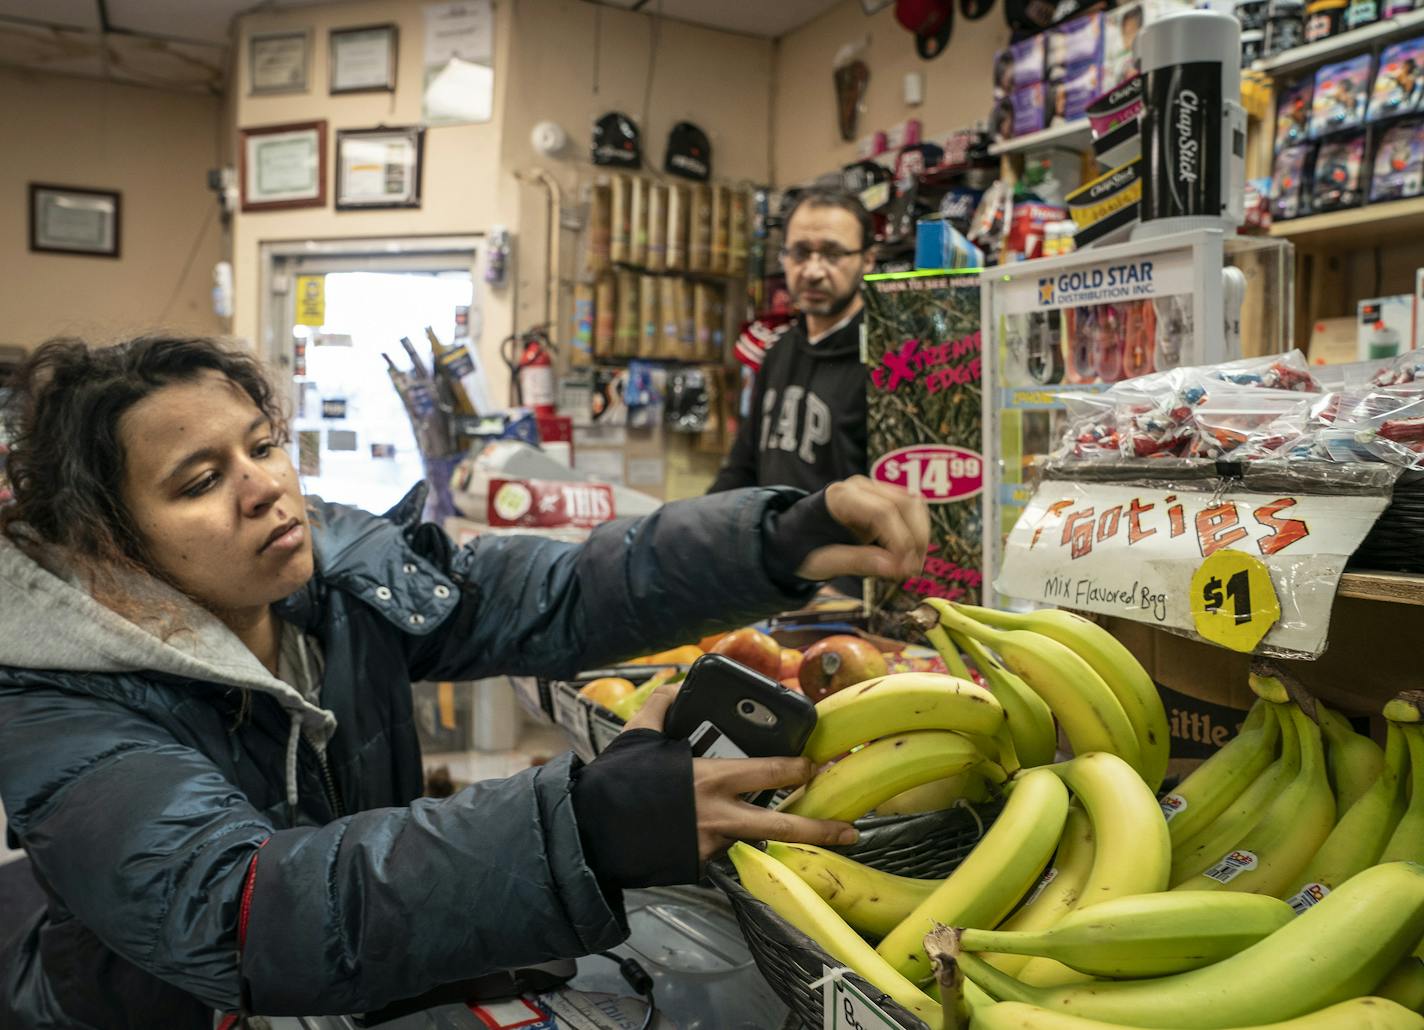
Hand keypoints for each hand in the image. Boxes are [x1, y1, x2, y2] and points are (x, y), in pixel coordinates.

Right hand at [627, 684, 858, 862]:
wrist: (591, 834)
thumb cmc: (616, 783)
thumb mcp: (638, 736)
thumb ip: (661, 707)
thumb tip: (672, 685)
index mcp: (712, 778)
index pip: (771, 770)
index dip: (799, 767)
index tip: (815, 764)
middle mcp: (720, 816)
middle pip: (783, 825)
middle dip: (821, 828)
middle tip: (849, 829)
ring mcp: (711, 845)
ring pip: (754, 838)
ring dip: (775, 834)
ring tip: (804, 835)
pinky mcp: (698, 865)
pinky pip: (721, 848)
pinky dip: (726, 838)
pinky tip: (723, 831)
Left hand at [797, 476, 929, 582]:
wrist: (799, 538)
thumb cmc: (808, 548)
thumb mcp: (825, 561)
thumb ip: (858, 562)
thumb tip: (895, 568)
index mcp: (841, 498)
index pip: (883, 512)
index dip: (900, 540)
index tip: (904, 569)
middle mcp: (861, 487)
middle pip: (904, 503)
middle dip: (915, 538)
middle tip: (912, 570)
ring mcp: (875, 489)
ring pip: (914, 503)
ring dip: (920, 535)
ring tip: (912, 566)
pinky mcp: (885, 498)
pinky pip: (912, 510)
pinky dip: (916, 532)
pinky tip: (909, 555)